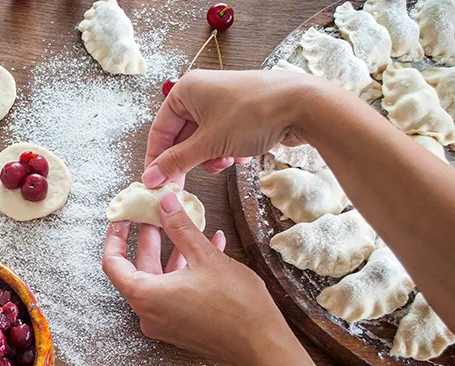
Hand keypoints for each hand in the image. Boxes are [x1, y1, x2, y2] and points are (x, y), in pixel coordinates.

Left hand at [102, 193, 290, 365]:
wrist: (262, 344)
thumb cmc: (235, 304)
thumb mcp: (205, 257)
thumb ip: (180, 227)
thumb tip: (166, 204)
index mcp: (145, 296)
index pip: (113, 263)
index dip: (116, 237)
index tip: (124, 218)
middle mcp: (149, 313)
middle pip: (137, 270)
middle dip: (149, 239)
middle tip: (156, 215)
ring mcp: (165, 323)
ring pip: (160, 280)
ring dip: (172, 252)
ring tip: (185, 226)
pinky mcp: (182, 327)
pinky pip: (174, 293)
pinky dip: (185, 271)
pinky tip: (209, 247)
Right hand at [142, 69, 320, 187]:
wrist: (302, 105)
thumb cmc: (253, 114)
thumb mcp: (209, 143)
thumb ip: (177, 162)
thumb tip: (151, 177)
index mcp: (186, 91)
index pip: (160, 130)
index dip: (156, 159)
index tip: (154, 182)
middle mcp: (201, 93)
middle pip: (181, 137)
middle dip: (190, 160)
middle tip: (185, 185)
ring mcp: (222, 102)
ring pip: (203, 141)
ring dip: (210, 158)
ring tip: (224, 162)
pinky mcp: (240, 113)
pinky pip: (221, 138)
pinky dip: (227, 151)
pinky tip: (241, 154)